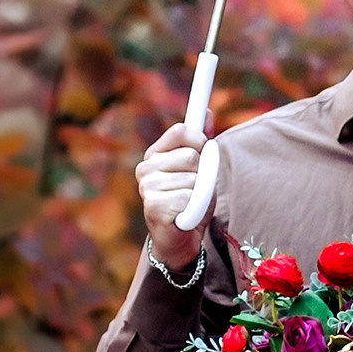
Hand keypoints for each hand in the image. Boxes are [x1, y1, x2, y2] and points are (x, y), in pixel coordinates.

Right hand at [136, 121, 207, 269]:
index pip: (180, 131)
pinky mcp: (153, 206)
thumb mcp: (200, 169)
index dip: (199, 139)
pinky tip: (185, 215)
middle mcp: (146, 168)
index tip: (204, 150)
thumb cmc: (191, 201)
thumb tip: (206, 112)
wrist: (181, 240)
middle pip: (191, 155)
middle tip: (196, 188)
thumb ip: (201, 143)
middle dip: (204, 173)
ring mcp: (147, 187)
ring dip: (201, 193)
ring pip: (193, 178)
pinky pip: (190, 197)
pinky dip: (195, 208)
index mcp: (156, 155)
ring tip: (190, 204)